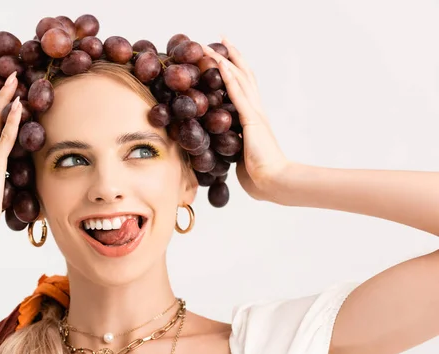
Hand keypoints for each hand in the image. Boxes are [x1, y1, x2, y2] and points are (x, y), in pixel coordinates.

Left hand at [202, 38, 290, 200]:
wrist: (275, 183)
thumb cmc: (261, 177)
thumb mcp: (240, 158)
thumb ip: (232, 148)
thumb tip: (218, 151)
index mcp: (253, 119)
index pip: (242, 88)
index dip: (233, 70)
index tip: (221, 56)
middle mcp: (256, 111)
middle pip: (244, 75)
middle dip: (231, 55)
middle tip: (220, 37)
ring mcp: (254, 114)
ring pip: (239, 78)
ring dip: (224, 59)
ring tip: (210, 43)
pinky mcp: (251, 120)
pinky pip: (238, 94)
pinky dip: (228, 77)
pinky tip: (219, 63)